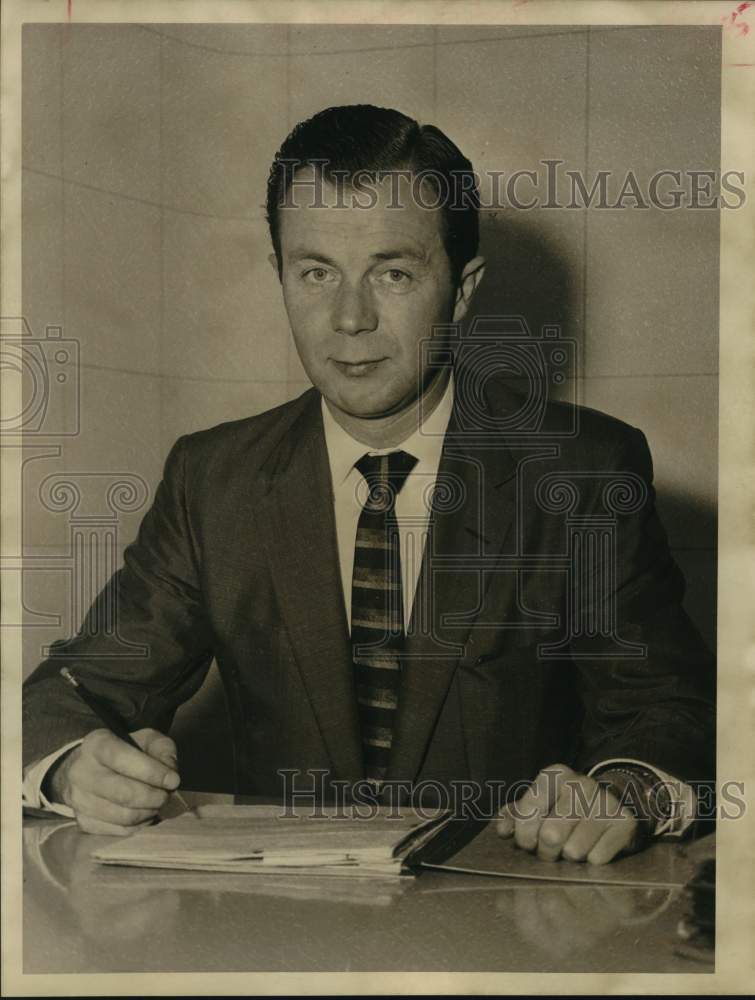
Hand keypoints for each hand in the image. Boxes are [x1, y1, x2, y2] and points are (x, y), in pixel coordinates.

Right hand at [48, 728, 180, 834]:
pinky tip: (144, 813)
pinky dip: (138, 825)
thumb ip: (162, 749)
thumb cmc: (125, 750)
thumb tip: (170, 773)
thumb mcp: (146, 739)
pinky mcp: (83, 822)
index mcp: (96, 744)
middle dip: (154, 797)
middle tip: (167, 795)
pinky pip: (119, 831)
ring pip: (123, 816)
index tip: (173, 780)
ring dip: (148, 812)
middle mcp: (81, 772)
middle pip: (123, 793)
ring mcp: (79, 800)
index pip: (122, 759)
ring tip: (156, 803)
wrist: (91, 768)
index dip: (152, 772)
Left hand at [496, 762, 639, 863]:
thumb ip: (513, 817)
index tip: (528, 841)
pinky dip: (591, 861)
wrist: (608, 805)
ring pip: (574, 851)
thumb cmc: (562, 809)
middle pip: (551, 836)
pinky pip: (597, 859)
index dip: (524, 835)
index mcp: (555, 775)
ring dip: (569, 857)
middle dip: (545, 852)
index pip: (528, 812)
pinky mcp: (625, 822)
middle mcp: (582, 783)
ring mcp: (606, 801)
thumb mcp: (536, 806)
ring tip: (571, 848)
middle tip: (549, 851)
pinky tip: (593, 848)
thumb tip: (503, 831)